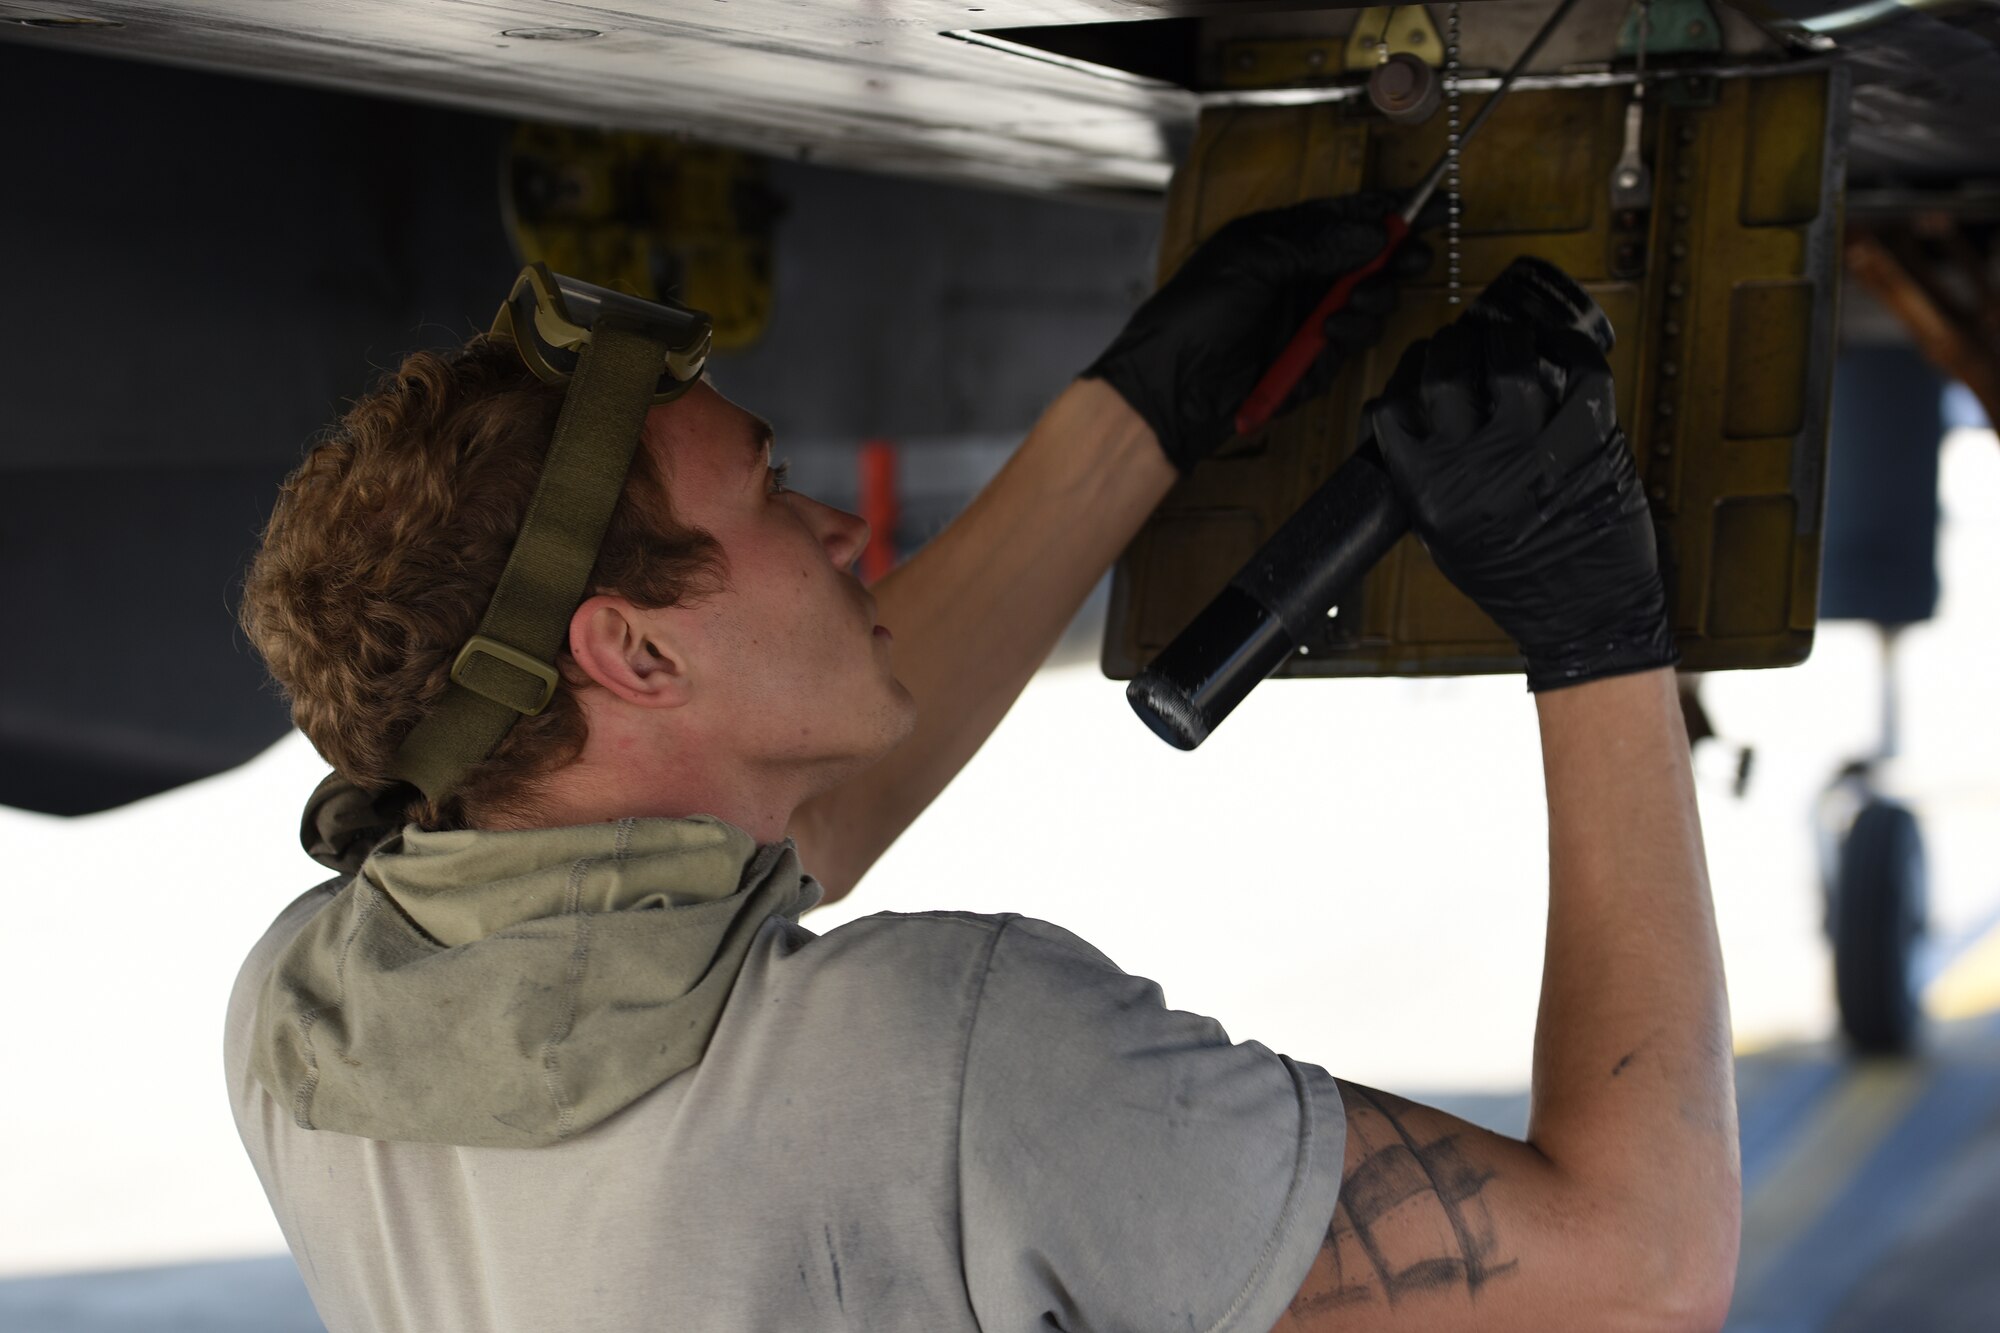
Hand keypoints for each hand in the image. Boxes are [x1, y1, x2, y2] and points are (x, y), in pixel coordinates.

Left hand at [1084, 192, 1433, 472]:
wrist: (1173, 387)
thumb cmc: (1194, 314)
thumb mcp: (1253, 259)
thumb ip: (1317, 243)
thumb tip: (1374, 232)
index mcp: (1283, 240)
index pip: (1347, 217)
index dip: (1389, 211)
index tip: (1428, 204)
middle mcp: (1300, 276)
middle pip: (1370, 261)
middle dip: (1395, 259)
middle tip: (1411, 260)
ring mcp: (1307, 319)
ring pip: (1369, 305)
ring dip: (1369, 303)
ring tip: (1346, 309)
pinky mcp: (1310, 360)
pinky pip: (1348, 347)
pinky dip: (1345, 340)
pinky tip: (1327, 336)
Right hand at [1365, 299, 1677, 691]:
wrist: (1586, 617)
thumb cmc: (1518, 585)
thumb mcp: (1443, 538)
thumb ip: (1428, 479)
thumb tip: (1424, 420)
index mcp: (1432, 492)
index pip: (1392, 410)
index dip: (1404, 378)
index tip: (1418, 370)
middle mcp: (1478, 467)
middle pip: (1447, 370)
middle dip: (1451, 345)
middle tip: (1463, 343)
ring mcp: (1536, 450)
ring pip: (1509, 357)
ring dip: (1506, 339)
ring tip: (1510, 341)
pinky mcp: (1590, 441)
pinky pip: (1580, 369)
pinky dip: (1570, 348)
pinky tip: (1560, 349)